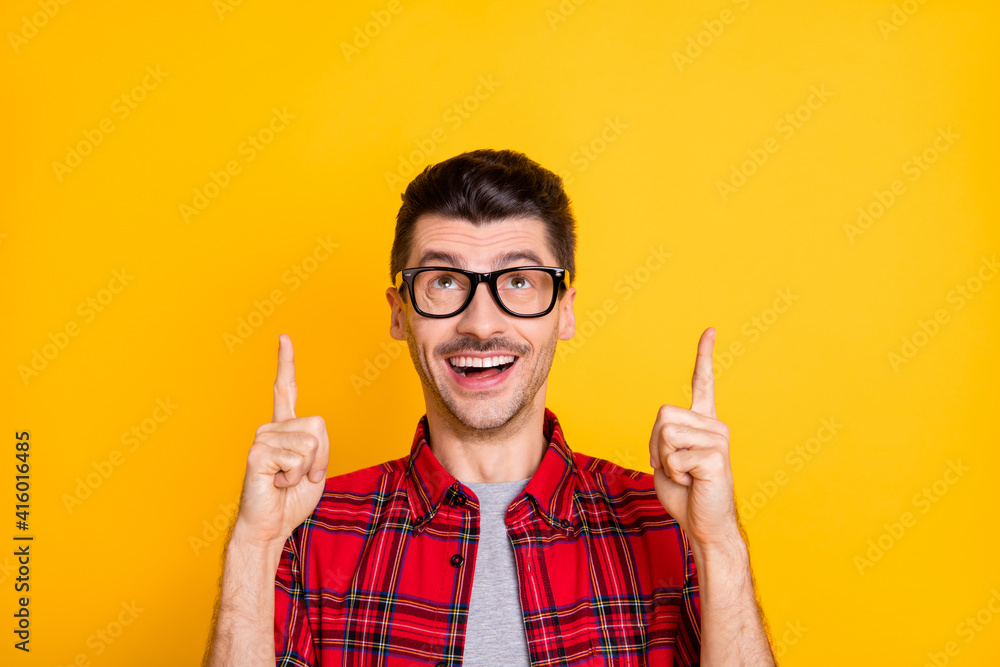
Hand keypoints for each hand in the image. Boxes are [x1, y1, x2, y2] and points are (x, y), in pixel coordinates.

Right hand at [232, 333, 329, 547]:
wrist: (269, 526)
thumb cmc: (291, 500)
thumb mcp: (316, 468)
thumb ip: (319, 445)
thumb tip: (313, 431)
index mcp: (284, 428)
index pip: (286, 389)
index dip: (285, 363)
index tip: (283, 337)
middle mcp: (271, 428)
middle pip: (319, 426)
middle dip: (321, 457)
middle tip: (301, 476)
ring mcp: (262, 438)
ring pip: (311, 443)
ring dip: (307, 470)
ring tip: (286, 480)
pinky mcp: (257, 452)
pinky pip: (298, 458)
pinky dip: (296, 477)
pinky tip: (277, 483)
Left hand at [649, 327, 737, 549]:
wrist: (704, 525)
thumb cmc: (685, 494)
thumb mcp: (666, 459)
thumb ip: (664, 436)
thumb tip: (665, 426)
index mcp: (703, 423)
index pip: (704, 383)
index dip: (704, 356)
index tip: (710, 330)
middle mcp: (714, 425)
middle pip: (663, 415)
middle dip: (656, 445)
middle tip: (675, 467)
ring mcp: (718, 439)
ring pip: (666, 434)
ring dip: (665, 459)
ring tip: (685, 475)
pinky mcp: (716, 456)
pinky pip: (675, 455)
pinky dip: (674, 473)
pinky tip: (693, 482)